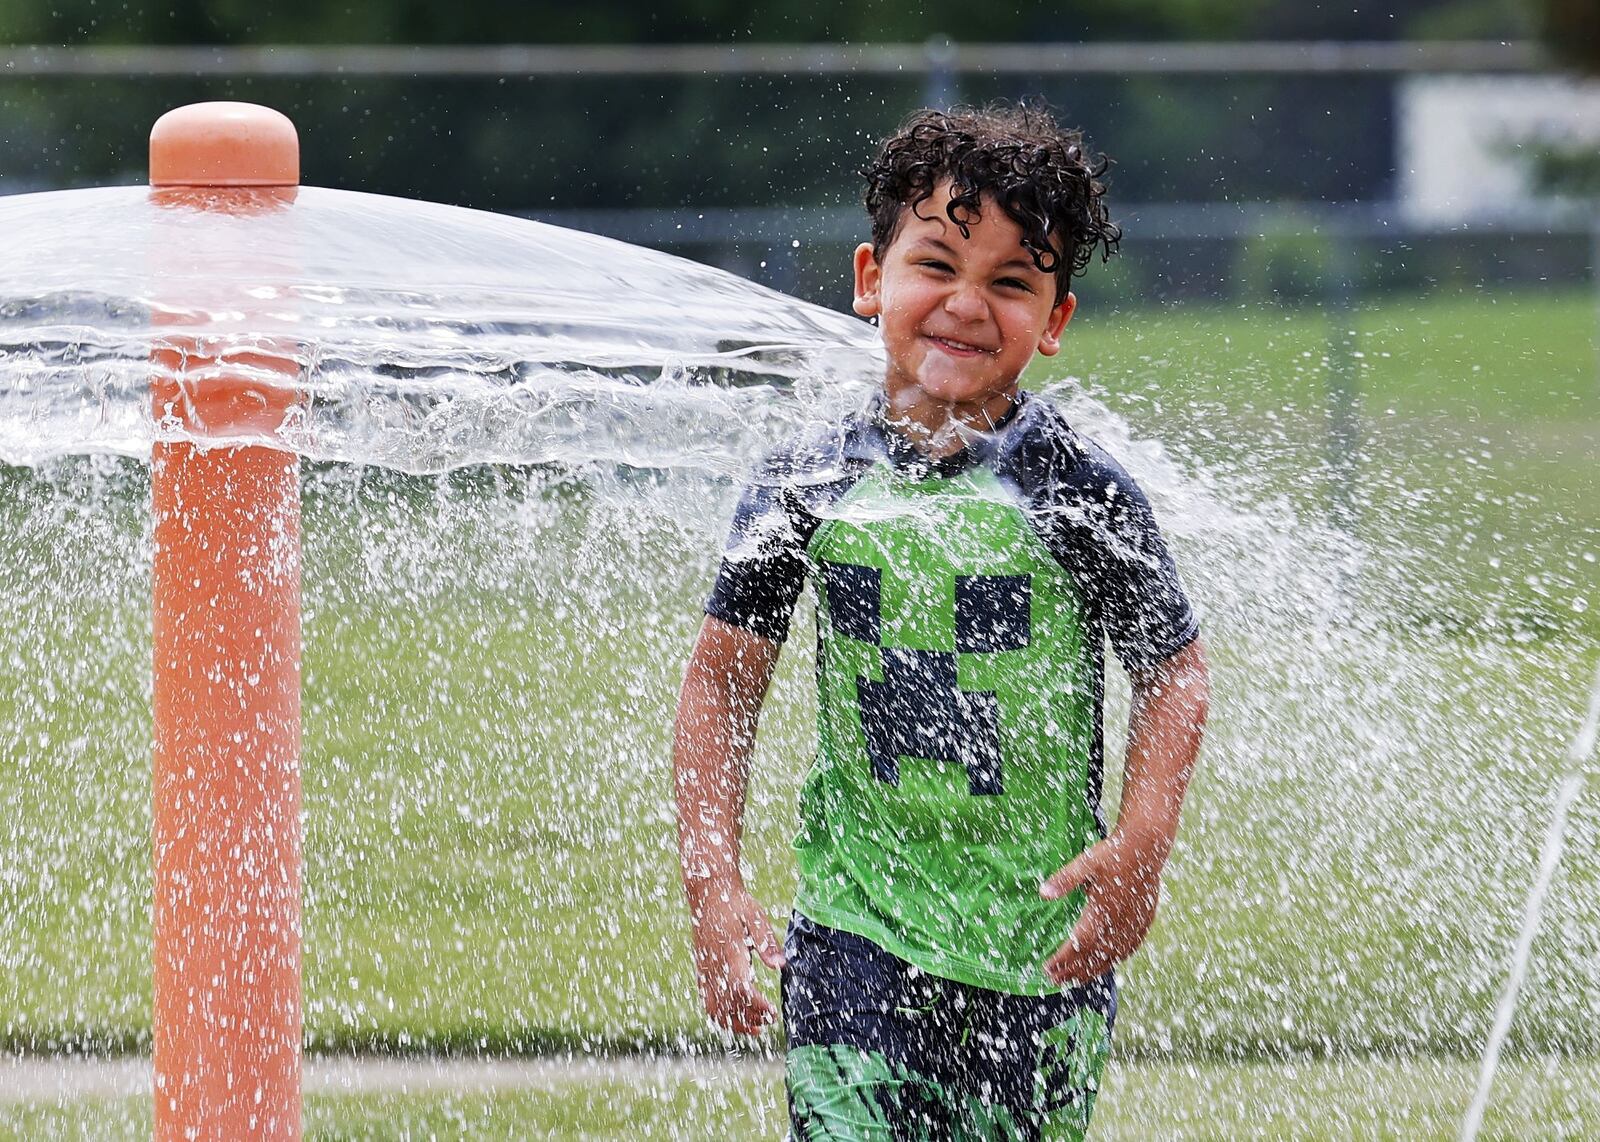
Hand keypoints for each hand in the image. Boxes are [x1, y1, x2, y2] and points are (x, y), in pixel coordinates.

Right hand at [685, 878, 785, 1034]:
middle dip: (749, 1019)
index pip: (742, 992)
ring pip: (714, 1009)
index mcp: (729, 955)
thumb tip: (781, 965)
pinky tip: (736, 1017)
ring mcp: (705, 971)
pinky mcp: (701, 971)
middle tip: (769, 1020)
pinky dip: (720, 1015)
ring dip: (734, 1023)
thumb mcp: (756, 917)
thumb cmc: (736, 904)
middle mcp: (714, 967)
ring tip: (755, 1028)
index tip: (773, 1012)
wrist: (708, 894)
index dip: (757, 1007)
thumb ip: (767, 942)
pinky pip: (706, 1001)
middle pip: (728, 1007)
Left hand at [1039, 830, 1165, 986]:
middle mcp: (1119, 923)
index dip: (1063, 959)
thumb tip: (1042, 893)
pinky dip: (1114, 960)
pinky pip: (1128, 949)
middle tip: (1053, 980)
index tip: (1047, 968)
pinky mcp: (1143, 922)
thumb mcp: (1086, 862)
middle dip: (1072, 971)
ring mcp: (1133, 925)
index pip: (1080, 944)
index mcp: (1103, 911)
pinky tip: (1106, 964)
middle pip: (1094, 956)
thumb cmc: (1113, 854)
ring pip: (1112, 957)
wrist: (1146, 848)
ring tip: (1074, 980)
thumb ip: (1065, 880)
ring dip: (1092, 971)